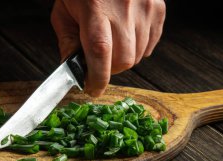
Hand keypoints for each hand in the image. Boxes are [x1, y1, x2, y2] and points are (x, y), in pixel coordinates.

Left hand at [51, 0, 165, 96]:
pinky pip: (150, 45)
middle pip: (124, 59)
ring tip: (113, 44)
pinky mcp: (158, 9)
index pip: (100, 51)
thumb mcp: (64, 11)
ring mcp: (145, 8)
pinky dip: (138, 49)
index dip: (98, 77)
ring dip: (123, 59)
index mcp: (95, 6)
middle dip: (110, 70)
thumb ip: (68, 42)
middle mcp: (124, 7)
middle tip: (100, 64)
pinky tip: (126, 37)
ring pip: (137, 56)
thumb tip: (75, 71)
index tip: (92, 89)